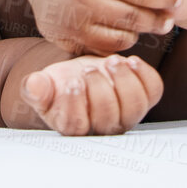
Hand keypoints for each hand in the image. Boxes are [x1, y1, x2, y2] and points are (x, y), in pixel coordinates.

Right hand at [22, 53, 163, 135]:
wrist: (80, 75)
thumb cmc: (60, 83)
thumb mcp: (43, 84)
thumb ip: (36, 88)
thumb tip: (34, 84)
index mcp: (74, 126)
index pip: (76, 125)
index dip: (74, 104)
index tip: (70, 82)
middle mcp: (103, 126)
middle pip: (108, 117)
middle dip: (99, 90)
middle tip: (88, 69)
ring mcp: (126, 113)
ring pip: (134, 107)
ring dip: (123, 81)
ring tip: (110, 61)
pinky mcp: (143, 97)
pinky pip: (152, 91)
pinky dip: (145, 75)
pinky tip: (131, 60)